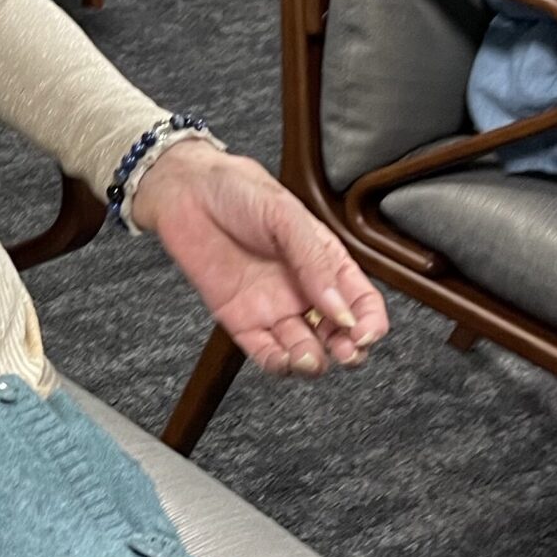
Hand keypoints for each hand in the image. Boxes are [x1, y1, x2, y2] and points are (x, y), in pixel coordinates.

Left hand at [130, 143, 387, 375]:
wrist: (186, 191)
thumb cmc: (239, 192)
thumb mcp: (285, 216)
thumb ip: (314, 262)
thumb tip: (343, 310)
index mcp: (326, 262)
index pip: (362, 302)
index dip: (370, 322)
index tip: (364, 334)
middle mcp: (304, 291)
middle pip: (339, 335)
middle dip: (349, 351)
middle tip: (346, 353)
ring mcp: (273, 308)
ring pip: (305, 350)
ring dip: (312, 362)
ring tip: (308, 357)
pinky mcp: (241, 321)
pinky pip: (264, 353)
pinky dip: (278, 364)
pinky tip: (284, 361)